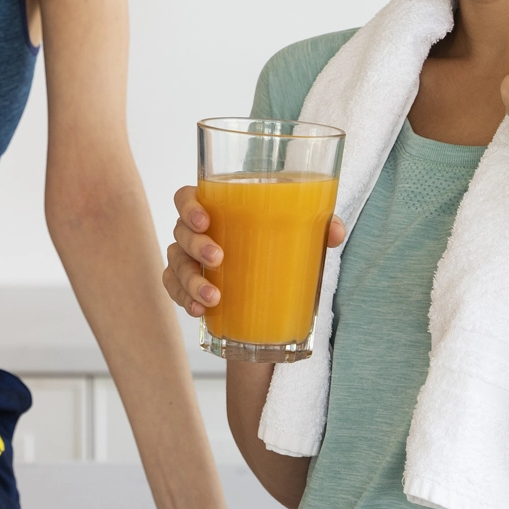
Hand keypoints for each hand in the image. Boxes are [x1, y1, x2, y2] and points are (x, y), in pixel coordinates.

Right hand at [163, 184, 345, 316]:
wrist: (269, 284)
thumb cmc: (276, 243)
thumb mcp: (299, 231)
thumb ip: (318, 225)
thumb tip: (334, 232)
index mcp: (216, 207)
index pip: (186, 197)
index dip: (189, 206)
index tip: (206, 220)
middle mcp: (195, 231)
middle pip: (180, 230)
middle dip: (196, 245)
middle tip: (218, 258)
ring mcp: (188, 259)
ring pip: (175, 264)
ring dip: (191, 281)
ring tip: (214, 298)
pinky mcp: (187, 285)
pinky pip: (174, 289)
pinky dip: (184, 299)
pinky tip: (201, 311)